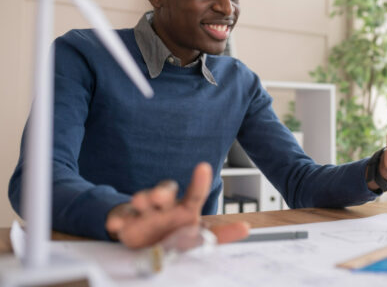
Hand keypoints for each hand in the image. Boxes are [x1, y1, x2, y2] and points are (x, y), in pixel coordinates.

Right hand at [106, 162, 248, 248]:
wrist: (147, 242)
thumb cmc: (177, 235)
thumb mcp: (200, 237)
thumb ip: (220, 233)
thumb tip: (246, 227)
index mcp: (186, 209)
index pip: (195, 194)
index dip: (199, 182)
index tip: (203, 167)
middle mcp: (165, 206)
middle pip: (165, 192)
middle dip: (162, 192)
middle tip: (159, 197)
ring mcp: (145, 213)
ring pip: (143, 200)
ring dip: (143, 200)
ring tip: (142, 202)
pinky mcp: (126, 221)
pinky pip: (122, 216)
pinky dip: (119, 218)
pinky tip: (116, 222)